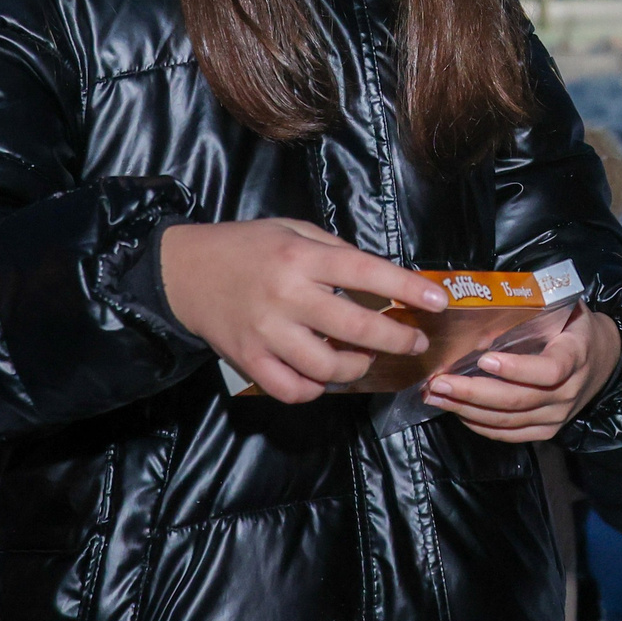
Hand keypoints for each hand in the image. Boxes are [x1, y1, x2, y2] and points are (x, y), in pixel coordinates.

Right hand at [159, 219, 442, 404]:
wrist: (184, 272)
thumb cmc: (247, 247)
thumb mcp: (294, 230)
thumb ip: (337, 252)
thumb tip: (384, 279)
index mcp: (300, 257)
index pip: (365, 272)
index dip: (406, 288)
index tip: (437, 300)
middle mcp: (285, 296)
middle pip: (354, 327)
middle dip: (396, 338)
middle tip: (414, 341)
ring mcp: (266, 333)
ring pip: (326, 368)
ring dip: (357, 367)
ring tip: (364, 358)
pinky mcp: (249, 360)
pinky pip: (293, 390)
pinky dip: (316, 389)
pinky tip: (324, 376)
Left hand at [422, 309, 621, 443]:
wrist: (600, 360)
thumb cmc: (573, 328)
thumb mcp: (561, 309)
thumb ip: (529, 312)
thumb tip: (481, 326)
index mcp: (575, 356)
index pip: (549, 370)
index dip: (516, 369)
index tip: (484, 359)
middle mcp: (567, 392)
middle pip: (518, 400)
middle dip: (473, 392)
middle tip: (440, 382)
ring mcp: (557, 416)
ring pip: (508, 421)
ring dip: (468, 410)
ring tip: (437, 396)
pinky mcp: (546, 431)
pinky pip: (509, 434)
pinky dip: (479, 425)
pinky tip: (457, 411)